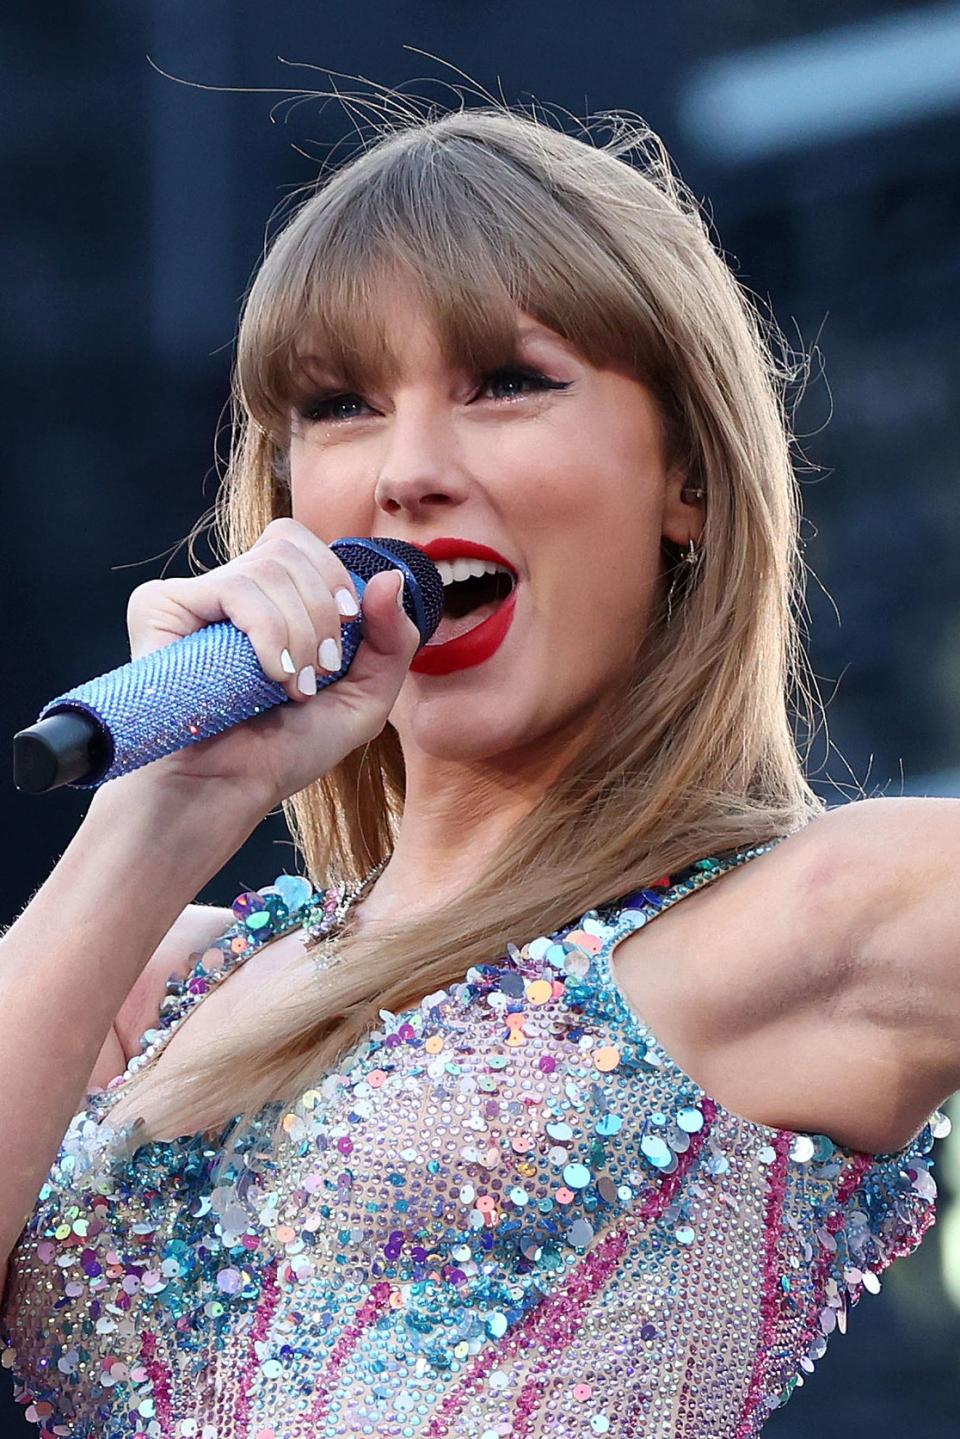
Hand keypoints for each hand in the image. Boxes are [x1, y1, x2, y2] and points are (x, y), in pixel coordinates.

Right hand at [114, 518, 419, 816]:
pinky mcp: (162, 608)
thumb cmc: (284, 753)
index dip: (332, 576)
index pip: (300, 544)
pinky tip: (270, 675)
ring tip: (292, 687)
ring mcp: (193, 597)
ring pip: (268, 570)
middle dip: (322, 615)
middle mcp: (228, 591)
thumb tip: (388, 577)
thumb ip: (391, 641)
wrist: (228, 790)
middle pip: (290, 549)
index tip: (348, 629)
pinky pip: (236, 589)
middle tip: (316, 674)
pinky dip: (268, 633)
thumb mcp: (362, 701)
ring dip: (298, 634)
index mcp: (267, 600)